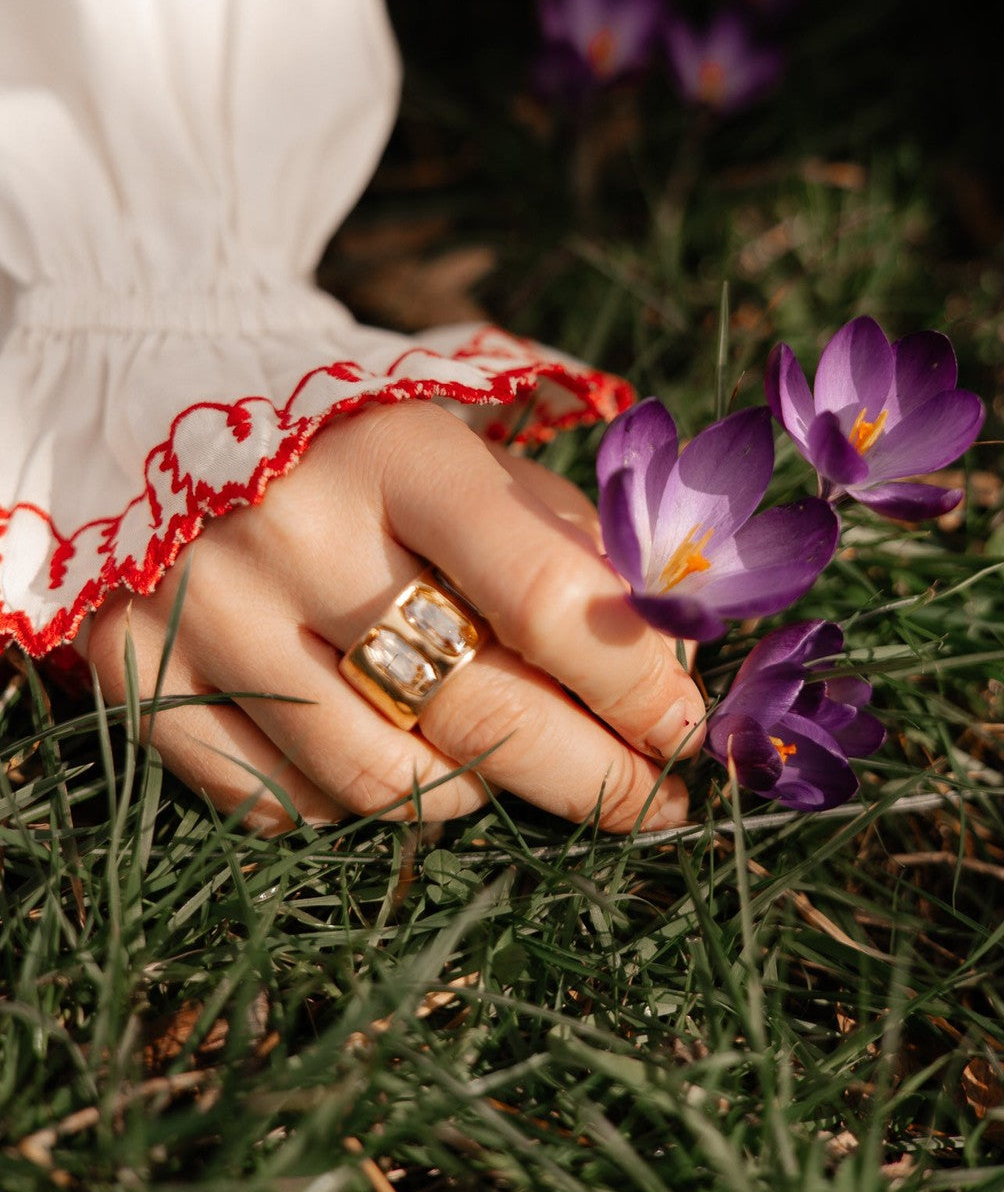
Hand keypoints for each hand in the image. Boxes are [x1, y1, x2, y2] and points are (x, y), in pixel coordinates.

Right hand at [87, 402, 705, 833]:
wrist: (147, 386)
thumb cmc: (346, 426)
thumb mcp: (460, 435)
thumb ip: (560, 533)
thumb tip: (660, 665)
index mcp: (396, 449)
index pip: (548, 597)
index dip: (635, 684)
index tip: (683, 729)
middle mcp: (294, 531)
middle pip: (477, 713)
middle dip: (594, 780)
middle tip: (650, 804)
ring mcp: (204, 610)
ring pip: (380, 785)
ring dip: (473, 796)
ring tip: (506, 771)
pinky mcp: (131, 671)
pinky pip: (278, 804)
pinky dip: (353, 805)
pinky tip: (388, 761)